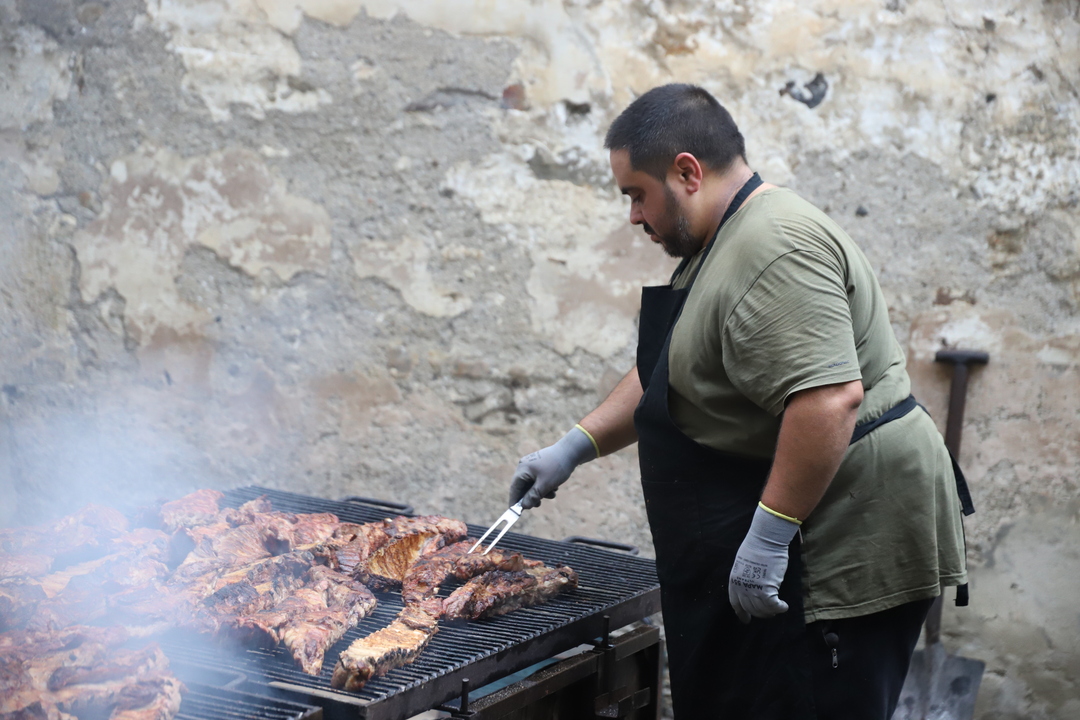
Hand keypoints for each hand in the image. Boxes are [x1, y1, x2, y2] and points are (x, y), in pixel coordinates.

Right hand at [509, 427, 596, 508]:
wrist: (572, 451)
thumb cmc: (557, 467)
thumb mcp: (545, 485)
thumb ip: (533, 496)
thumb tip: (524, 506)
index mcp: (523, 469)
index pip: (514, 488)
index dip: (515, 501)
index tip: (516, 513)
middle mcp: (525, 466)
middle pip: (523, 487)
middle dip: (532, 497)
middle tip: (539, 504)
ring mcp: (533, 465)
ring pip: (532, 484)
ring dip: (541, 492)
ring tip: (552, 493)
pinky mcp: (541, 465)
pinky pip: (538, 479)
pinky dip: (545, 485)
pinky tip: (555, 486)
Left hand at [728, 504, 799, 623]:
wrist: (765, 539)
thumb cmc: (756, 547)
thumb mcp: (743, 564)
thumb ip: (745, 578)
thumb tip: (753, 588)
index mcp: (734, 581)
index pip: (736, 603)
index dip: (742, 613)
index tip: (746, 620)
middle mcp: (742, 587)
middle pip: (751, 608)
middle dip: (760, 613)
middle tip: (769, 612)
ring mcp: (753, 589)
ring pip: (762, 609)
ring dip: (771, 611)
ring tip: (778, 608)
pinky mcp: (767, 589)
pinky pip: (773, 605)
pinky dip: (780, 608)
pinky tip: (784, 606)